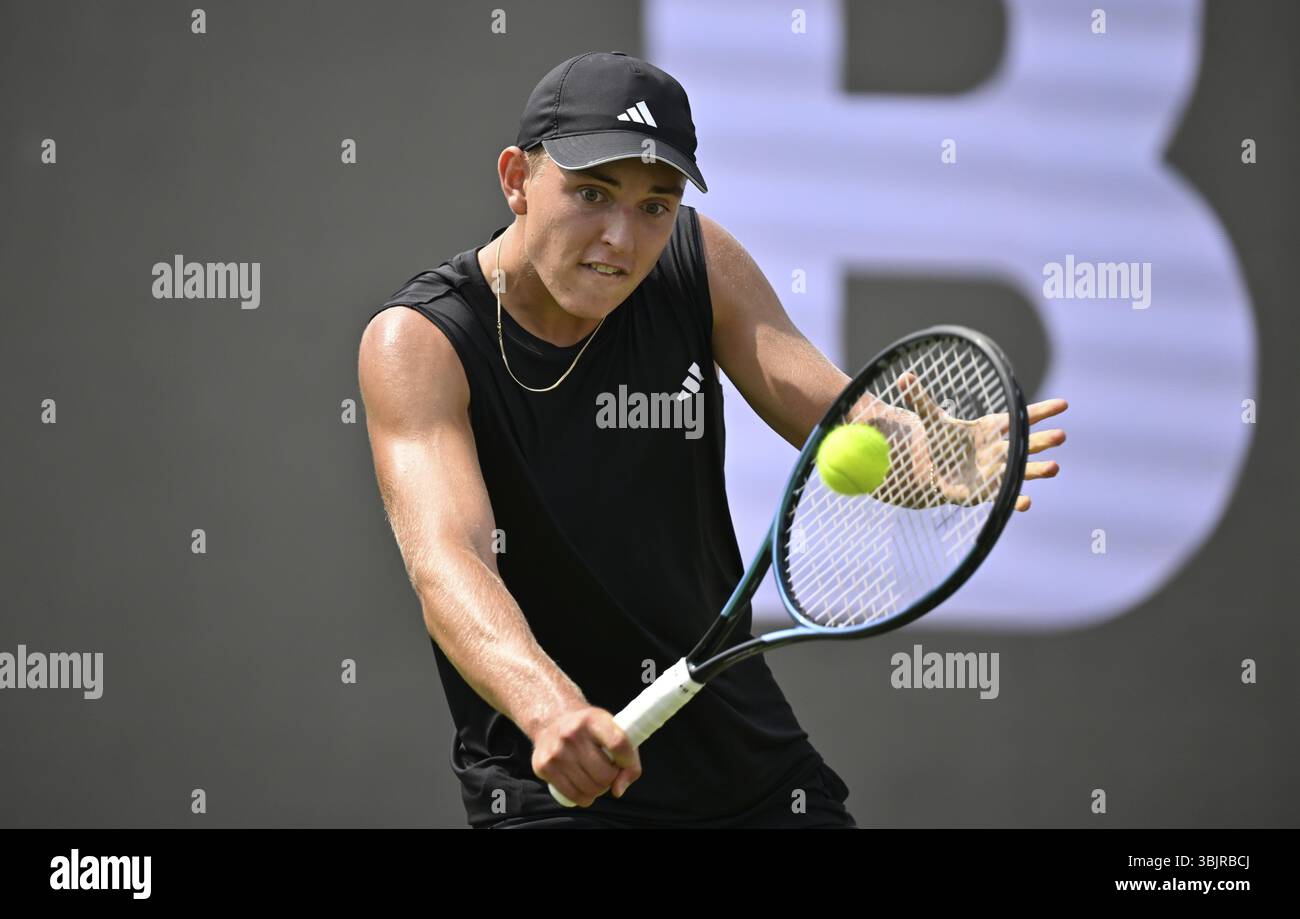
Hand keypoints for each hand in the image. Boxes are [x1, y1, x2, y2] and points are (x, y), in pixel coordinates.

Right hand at [530, 706, 640, 806]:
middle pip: (605, 773)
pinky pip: (574, 796)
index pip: (618, 743)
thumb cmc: (588, 729)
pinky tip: (584, 787)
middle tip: (606, 770)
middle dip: (611, 778)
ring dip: (598, 789)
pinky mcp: (543, 767)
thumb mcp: (611, 729)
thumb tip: (618, 790)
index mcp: (592, 719)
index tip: (626, 763)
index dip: (628, 760)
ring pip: (591, 788)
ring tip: (594, 777)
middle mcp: (572, 733)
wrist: (552, 720)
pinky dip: (584, 797)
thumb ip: (628, 758)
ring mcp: (556, 751)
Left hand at [896, 372, 1066, 511]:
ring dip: (1037, 470)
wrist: (932, 469)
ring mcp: (996, 471)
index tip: (1064, 404)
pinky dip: (1015, 499)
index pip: (1019, 417)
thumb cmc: (940, 440)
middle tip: (1061, 435)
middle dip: (1043, 440)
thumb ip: (919, 399)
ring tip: (1054, 468)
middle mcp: (999, 449)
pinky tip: (1026, 502)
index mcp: (991, 428)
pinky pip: (1003, 496)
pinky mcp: (986, 492)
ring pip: (1020, 470)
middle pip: (1024, 444)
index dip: (1041, 411)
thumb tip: (903, 376)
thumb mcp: (930, 419)